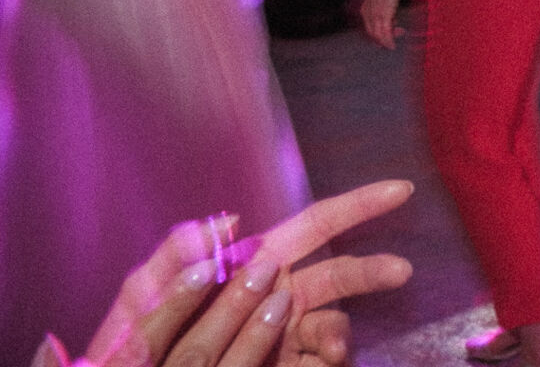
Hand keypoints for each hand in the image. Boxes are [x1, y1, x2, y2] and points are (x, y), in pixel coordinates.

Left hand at [80, 181, 413, 366]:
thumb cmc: (136, 342)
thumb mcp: (142, 295)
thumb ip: (176, 253)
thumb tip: (227, 220)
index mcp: (258, 265)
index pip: (317, 225)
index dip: (359, 205)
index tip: (399, 190)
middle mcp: (282, 296)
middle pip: (339, 274)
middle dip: (373, 270)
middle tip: (402, 271)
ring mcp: (287, 336)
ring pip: (334, 323)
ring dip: (337, 332)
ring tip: (328, 351)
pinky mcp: (290, 366)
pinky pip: (319, 360)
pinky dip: (323, 360)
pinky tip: (316, 363)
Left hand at [357, 0, 404, 49]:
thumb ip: (385, 7)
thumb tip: (393, 17)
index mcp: (366, 9)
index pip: (369, 28)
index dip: (377, 35)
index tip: (387, 36)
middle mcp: (368, 13)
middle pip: (372, 34)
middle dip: (381, 41)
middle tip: (391, 43)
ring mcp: (376, 14)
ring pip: (378, 35)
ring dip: (386, 42)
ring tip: (393, 45)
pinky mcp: (384, 13)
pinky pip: (385, 31)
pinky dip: (388, 40)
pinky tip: (392, 44)